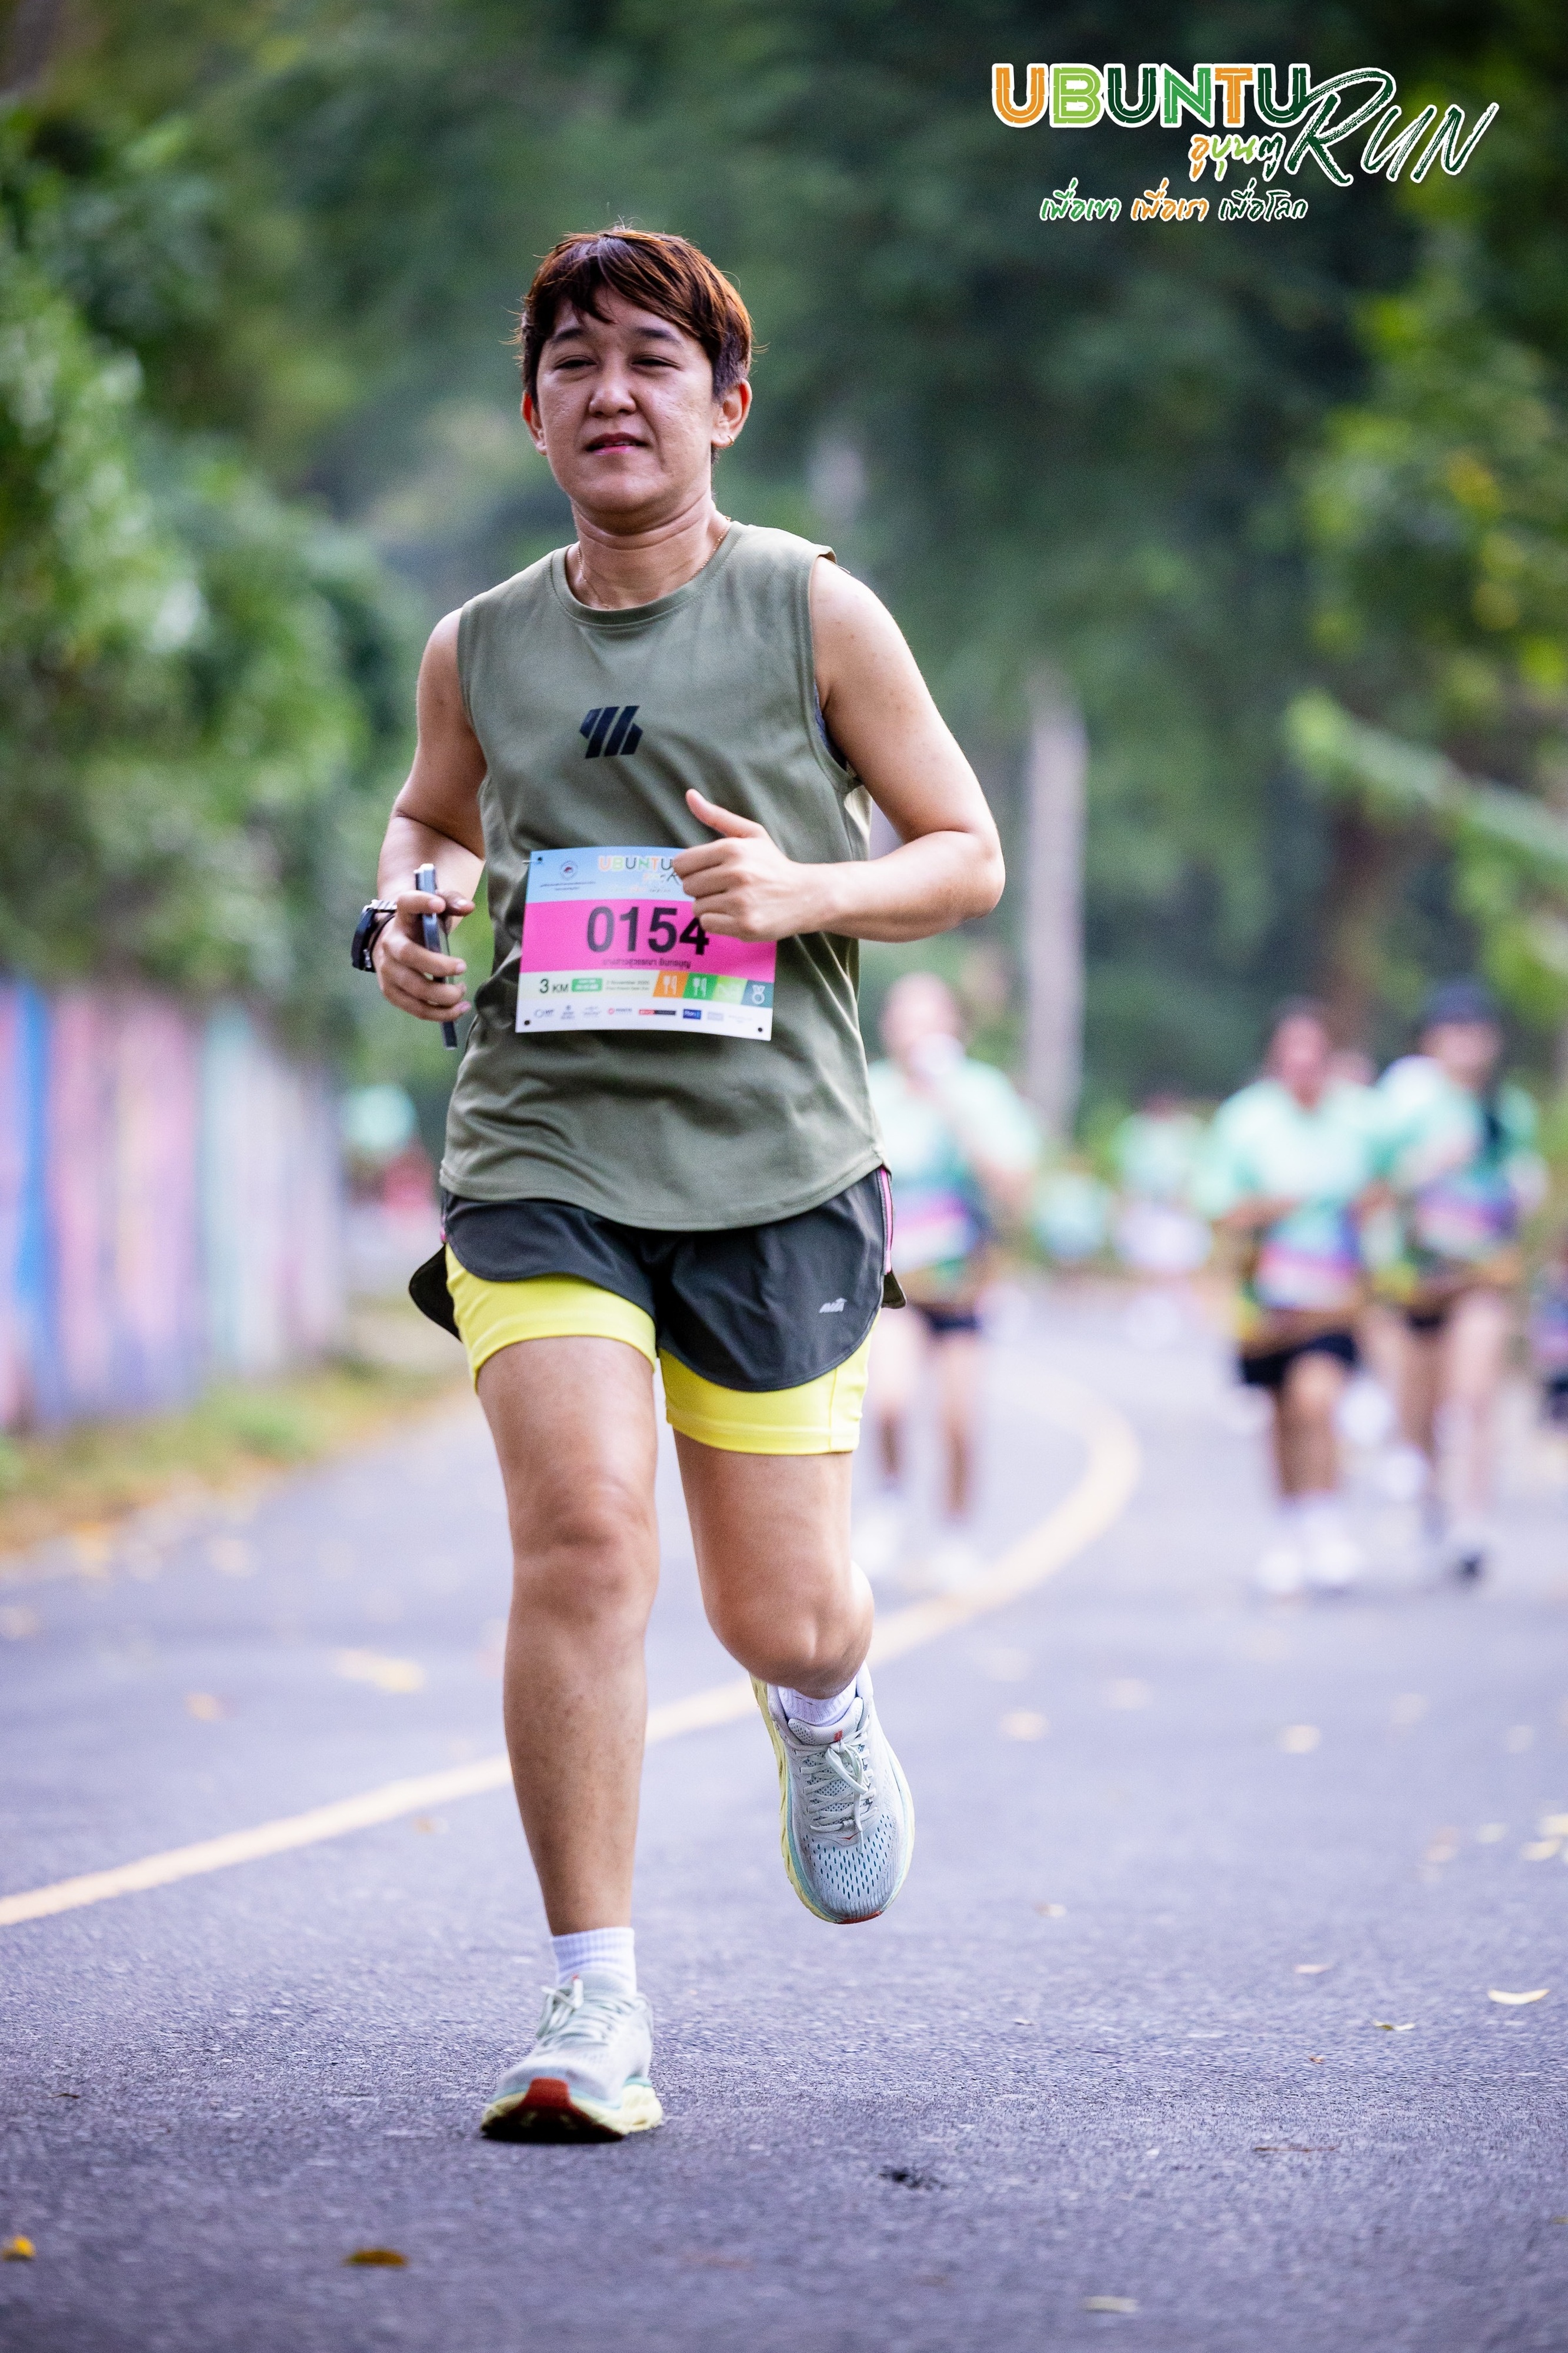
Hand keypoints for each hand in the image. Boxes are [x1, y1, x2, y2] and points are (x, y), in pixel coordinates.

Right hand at [373, 884, 474, 1022]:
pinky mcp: (391, 992)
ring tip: (462, 993)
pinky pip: (414, 1008)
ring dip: (441, 995)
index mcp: (402, 917)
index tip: (438, 904)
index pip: (406, 904)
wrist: (393, 944)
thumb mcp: (435, 907)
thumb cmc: (420, 925)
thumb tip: (469, 907)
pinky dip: (438, 1013)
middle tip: (462, 966)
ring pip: (412, 987)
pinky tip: (458, 1009)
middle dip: (437, 965)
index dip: (420, 902)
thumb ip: (451, 902)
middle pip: (408, 955)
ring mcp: (387, 970)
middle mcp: (390, 943)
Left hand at [671, 791, 829, 939]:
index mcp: (732, 848)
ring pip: (696, 907)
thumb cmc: (773, 864)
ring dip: (710, 906)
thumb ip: (717, 816)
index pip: (681, 864)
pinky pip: (707, 925)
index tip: (708, 872)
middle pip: (687, 886)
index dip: (690, 870)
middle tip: (724, 888)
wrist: (806, 896)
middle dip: (701, 888)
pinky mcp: (744, 925)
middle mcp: (736, 873)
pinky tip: (736, 915)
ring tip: (733, 901)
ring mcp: (740, 901)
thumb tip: (690, 795)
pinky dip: (717, 922)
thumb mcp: (750, 834)